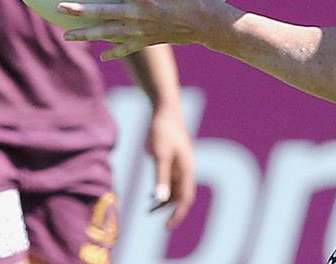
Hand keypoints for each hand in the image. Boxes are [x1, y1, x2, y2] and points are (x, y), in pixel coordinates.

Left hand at [61, 0, 234, 57]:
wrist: (209, 23)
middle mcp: (137, 14)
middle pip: (102, 13)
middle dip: (79, 11)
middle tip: (59, 8)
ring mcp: (141, 30)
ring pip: (108, 33)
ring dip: (87, 34)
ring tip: (68, 36)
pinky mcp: (148, 40)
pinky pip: (126, 47)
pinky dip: (114, 51)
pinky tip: (103, 54)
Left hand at [146, 104, 195, 229]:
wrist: (166, 109)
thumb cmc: (163, 130)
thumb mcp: (159, 155)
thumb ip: (161, 177)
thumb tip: (161, 199)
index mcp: (187, 168)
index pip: (186, 198)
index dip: (178, 214)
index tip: (167, 227)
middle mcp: (186, 168)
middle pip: (182, 196)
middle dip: (171, 210)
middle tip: (157, 222)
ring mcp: (180, 164)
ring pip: (175, 189)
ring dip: (164, 201)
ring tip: (148, 210)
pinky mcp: (174, 159)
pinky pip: (170, 180)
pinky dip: (161, 189)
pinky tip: (150, 195)